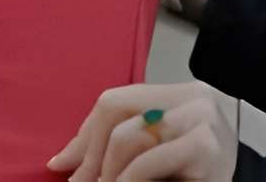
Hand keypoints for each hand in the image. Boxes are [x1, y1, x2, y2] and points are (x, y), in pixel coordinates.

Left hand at [49, 84, 232, 181]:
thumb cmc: (199, 178)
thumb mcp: (157, 155)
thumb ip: (122, 146)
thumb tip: (61, 162)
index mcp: (180, 93)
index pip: (116, 100)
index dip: (84, 136)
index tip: (63, 168)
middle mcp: (194, 97)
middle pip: (117, 112)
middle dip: (91, 156)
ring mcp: (202, 120)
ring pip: (129, 137)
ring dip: (109, 174)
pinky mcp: (204, 147)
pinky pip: (147, 161)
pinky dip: (128, 181)